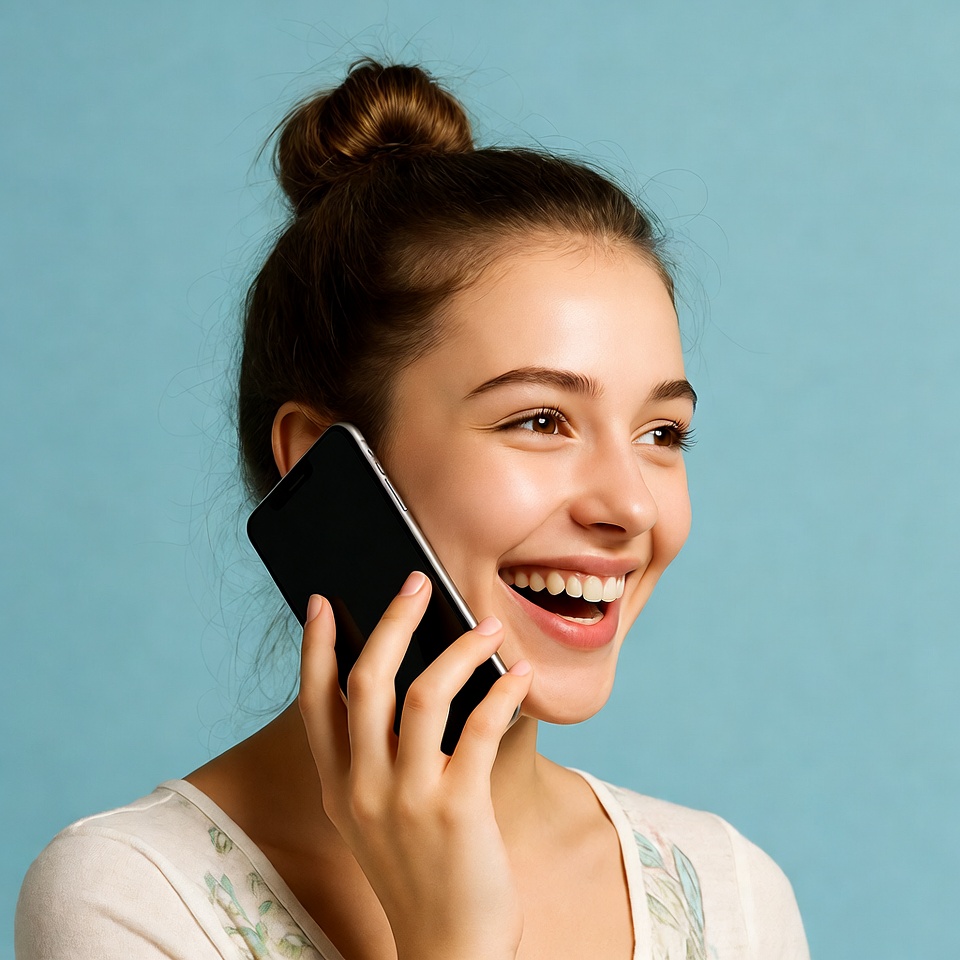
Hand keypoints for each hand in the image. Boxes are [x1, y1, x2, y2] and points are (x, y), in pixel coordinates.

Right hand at [298, 571, 532, 959]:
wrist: (448, 947)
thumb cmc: (420, 870)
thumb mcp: (377, 817)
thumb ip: (379, 758)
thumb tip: (408, 682)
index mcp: (340, 786)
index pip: (314, 702)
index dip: (316, 648)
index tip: (321, 602)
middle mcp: (364, 788)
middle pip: (367, 681)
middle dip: (390, 621)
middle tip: (416, 582)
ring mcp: (408, 799)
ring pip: (423, 693)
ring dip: (459, 648)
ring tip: (488, 627)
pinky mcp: (457, 808)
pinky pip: (478, 727)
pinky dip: (502, 692)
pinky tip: (519, 675)